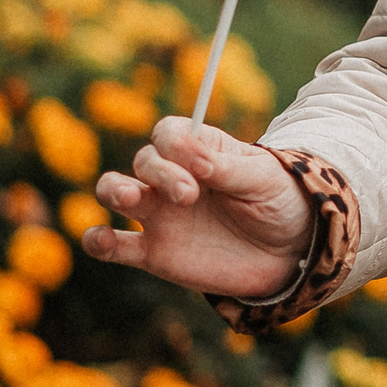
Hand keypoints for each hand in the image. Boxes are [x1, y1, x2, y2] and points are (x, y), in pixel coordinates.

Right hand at [83, 117, 312, 296]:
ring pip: (113, 191)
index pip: (168, 133)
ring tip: (132, 199)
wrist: (289, 252)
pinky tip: (102, 239)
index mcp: (200, 151)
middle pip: (143, 160)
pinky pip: (112, 245)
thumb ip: (228, 168)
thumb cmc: (278, 202)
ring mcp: (159, 214)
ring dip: (113, 190)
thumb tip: (195, 158)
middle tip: (189, 196)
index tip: (204, 168)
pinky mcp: (153, 253)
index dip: (177, 145)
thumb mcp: (264, 179)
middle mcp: (172, 178)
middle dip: (160, 172)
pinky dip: (97, 240)